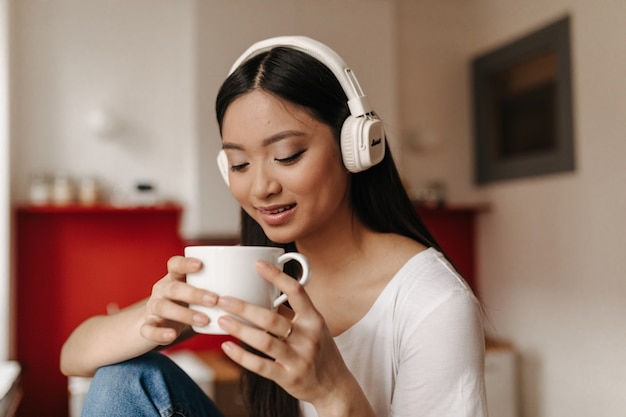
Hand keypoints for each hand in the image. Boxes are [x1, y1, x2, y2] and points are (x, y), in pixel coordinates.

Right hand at [140, 256, 217, 344]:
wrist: (150, 327)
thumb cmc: (181, 306)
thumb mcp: (196, 293)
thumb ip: (218, 282)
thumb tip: (251, 266)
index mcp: (175, 279)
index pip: (174, 264)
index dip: (186, 262)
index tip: (201, 264)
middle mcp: (161, 291)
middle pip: (173, 287)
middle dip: (194, 292)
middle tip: (215, 299)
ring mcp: (152, 310)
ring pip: (163, 308)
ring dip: (184, 314)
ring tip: (205, 320)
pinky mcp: (146, 329)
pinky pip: (149, 330)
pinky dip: (159, 333)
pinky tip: (172, 336)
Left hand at [216, 260, 357, 408]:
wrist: (334, 386)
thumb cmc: (320, 351)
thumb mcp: (313, 327)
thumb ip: (291, 312)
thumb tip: (265, 291)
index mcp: (314, 319)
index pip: (296, 291)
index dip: (276, 276)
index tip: (257, 265)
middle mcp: (308, 337)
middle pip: (272, 318)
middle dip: (244, 308)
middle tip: (223, 299)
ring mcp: (298, 358)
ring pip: (264, 342)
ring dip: (240, 329)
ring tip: (222, 320)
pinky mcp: (288, 377)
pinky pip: (261, 366)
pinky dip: (241, 356)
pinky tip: (227, 347)